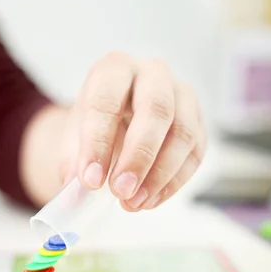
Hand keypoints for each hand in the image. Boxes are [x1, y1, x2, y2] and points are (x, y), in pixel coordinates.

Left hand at [62, 52, 205, 210]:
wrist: (113, 124)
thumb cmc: (93, 128)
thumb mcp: (72, 140)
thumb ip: (73, 166)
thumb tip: (74, 198)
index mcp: (114, 69)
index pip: (107, 100)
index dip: (98, 143)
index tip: (90, 181)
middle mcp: (152, 74)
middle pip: (156, 109)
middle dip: (139, 156)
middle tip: (121, 192)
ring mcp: (181, 96)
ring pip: (183, 133)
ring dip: (159, 174)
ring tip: (134, 203)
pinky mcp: (198, 122)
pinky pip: (194, 154)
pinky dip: (173, 182)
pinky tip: (150, 200)